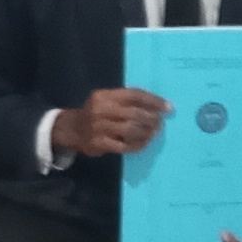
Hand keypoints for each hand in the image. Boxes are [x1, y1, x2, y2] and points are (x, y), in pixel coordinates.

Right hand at [51, 87, 168, 158]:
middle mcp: (101, 110)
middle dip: (152, 119)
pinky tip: (144, 143)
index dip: (154, 101)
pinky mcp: (98, 144)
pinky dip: (138, 145)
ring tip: (154, 133)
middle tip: (160, 123)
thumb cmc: (97, 113)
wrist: (72, 130)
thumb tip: (158, 107)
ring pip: (131, 130)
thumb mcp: (107, 100)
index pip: (135, 95)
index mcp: (105, 96)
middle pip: (134, 113)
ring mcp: (98, 128)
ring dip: (147, 133)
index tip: (169, 108)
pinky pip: (124, 146)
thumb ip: (127, 101)